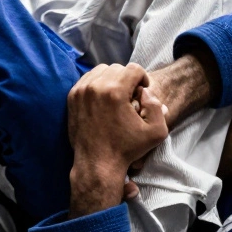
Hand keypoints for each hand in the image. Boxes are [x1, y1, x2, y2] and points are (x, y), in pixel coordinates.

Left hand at [67, 63, 168, 216]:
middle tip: (130, 96)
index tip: (142, 92)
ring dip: (112, 80)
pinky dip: (97, 84)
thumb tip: (145, 92)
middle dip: (127, 79)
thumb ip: (158, 107)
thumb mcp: (156, 132)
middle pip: (117, 68)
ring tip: (117, 97)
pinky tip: (103, 100)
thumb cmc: (126, 149)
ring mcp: (81, 91)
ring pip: (101, 71)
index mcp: (115, 92)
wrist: (97, 164)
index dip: (143, 78)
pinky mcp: (72, 97)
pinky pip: (87, 79)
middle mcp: (95, 87)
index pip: (133, 68)